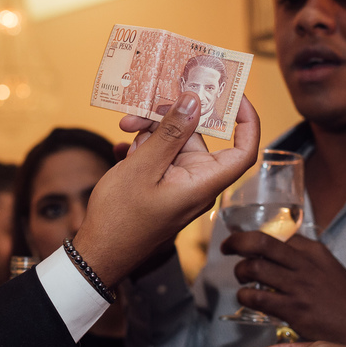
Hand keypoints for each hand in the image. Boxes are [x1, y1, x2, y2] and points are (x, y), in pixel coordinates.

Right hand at [73, 93, 259, 287]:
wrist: (98, 252)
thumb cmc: (121, 218)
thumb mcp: (143, 168)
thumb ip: (170, 133)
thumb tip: (194, 101)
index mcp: (204, 182)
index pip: (244, 150)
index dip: (246, 120)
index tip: (233, 94)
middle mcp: (197, 182)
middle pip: (197, 137)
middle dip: (169, 119)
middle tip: (137, 113)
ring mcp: (180, 184)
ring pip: (174, 143)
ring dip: (149, 134)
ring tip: (124, 132)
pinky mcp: (164, 186)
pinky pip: (161, 158)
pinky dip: (143, 150)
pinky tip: (122, 150)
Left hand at [223, 232, 345, 346]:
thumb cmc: (345, 301)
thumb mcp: (328, 268)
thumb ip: (304, 259)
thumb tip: (277, 254)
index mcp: (314, 251)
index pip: (276, 233)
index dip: (253, 235)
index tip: (243, 242)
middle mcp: (305, 264)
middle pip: (260, 242)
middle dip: (237, 242)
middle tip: (227, 248)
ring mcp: (299, 287)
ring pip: (254, 269)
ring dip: (240, 273)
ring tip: (242, 280)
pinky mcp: (294, 310)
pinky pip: (258, 298)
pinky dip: (245, 297)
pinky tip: (247, 299)